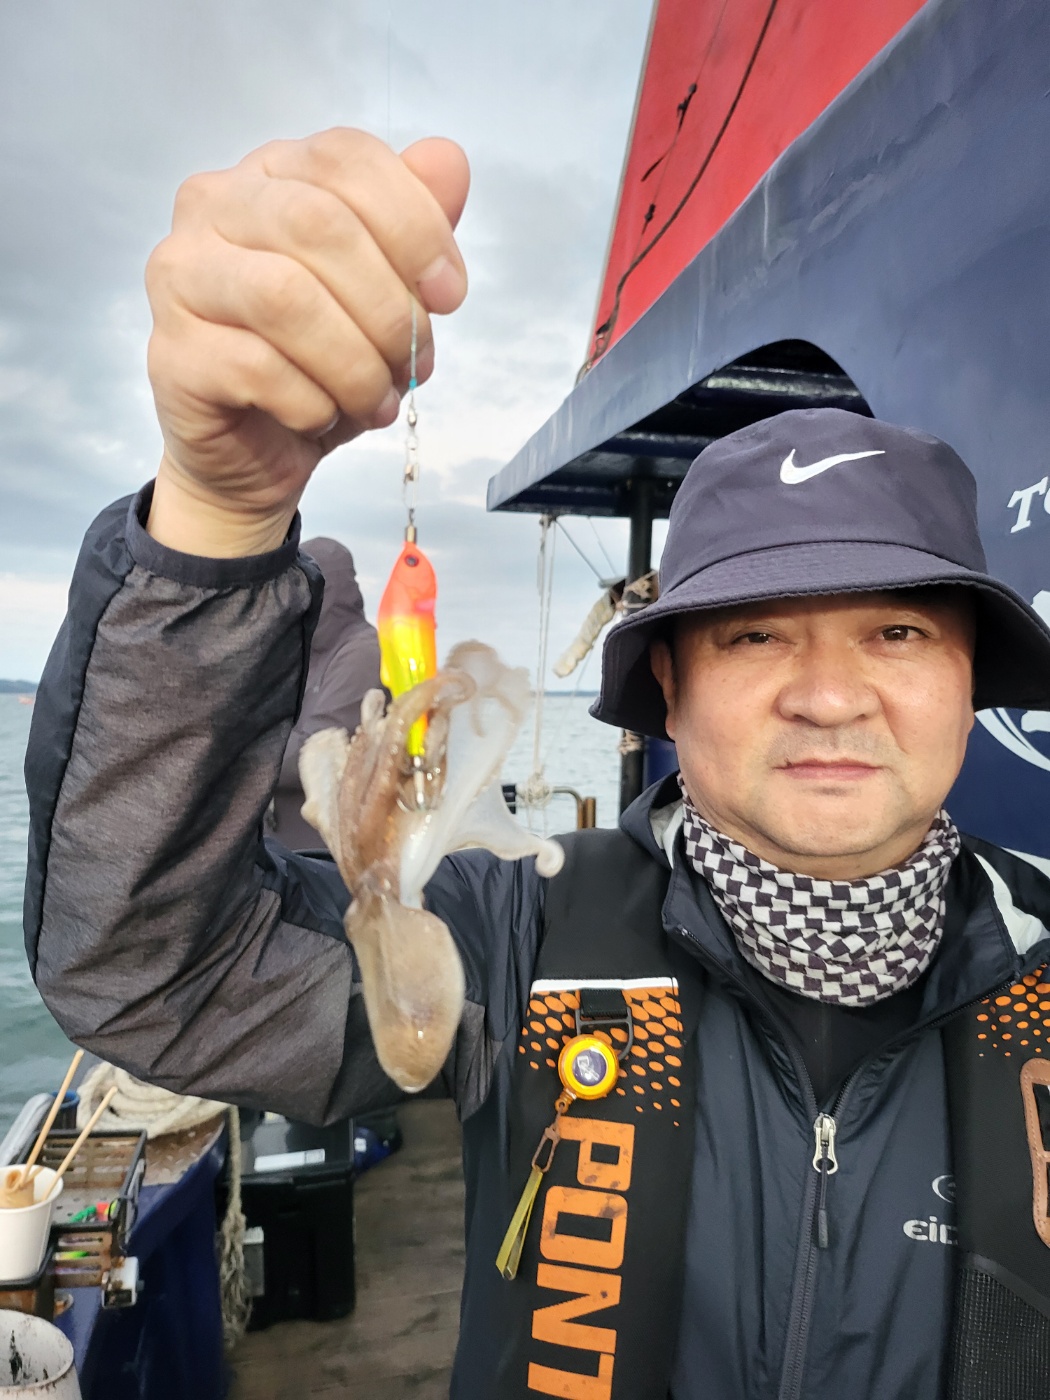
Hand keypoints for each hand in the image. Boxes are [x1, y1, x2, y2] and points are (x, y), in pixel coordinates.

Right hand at [144, 129, 469, 555]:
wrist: (255, 452)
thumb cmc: (316, 365)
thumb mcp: (383, 295)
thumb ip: (413, 225)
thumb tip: (448, 160)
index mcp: (270, 174)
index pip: (345, 157)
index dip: (415, 225)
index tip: (449, 295)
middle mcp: (213, 207)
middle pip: (318, 224)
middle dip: (387, 305)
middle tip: (413, 362)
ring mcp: (180, 276)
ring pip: (285, 297)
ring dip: (354, 362)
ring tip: (375, 400)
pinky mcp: (172, 351)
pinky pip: (256, 368)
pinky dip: (312, 401)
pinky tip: (323, 415)